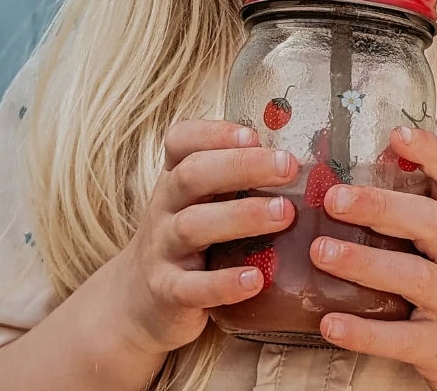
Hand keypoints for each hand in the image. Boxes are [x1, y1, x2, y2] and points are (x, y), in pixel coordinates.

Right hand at [112, 120, 297, 359]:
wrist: (138, 302)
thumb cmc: (188, 239)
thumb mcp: (201, 202)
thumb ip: (235, 179)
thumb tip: (298, 158)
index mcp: (175, 178)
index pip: (180, 141)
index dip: (214, 133)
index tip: (253, 135)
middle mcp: (164, 207)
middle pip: (192, 175)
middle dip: (242, 166)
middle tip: (287, 167)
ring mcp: (162, 249)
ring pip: (193, 226)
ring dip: (242, 216)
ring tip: (284, 214)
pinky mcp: (166, 292)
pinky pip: (191, 287)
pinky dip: (223, 283)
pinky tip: (256, 279)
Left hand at [310, 127, 436, 390]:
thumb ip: (411, 216)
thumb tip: (343, 180)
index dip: (431, 152)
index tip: (397, 133)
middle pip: (431, 221)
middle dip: (382, 206)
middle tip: (334, 198)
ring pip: (415, 275)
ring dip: (365, 262)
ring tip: (322, 252)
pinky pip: (403, 338)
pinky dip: (365, 331)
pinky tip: (330, 323)